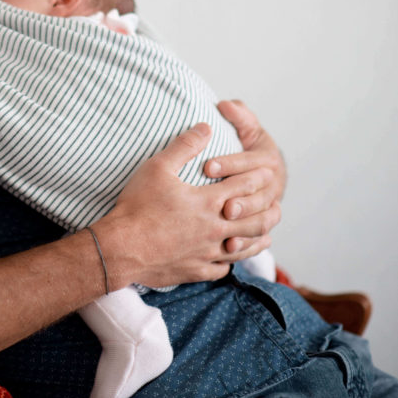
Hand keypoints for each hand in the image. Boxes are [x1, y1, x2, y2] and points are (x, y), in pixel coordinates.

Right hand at [100, 123, 278, 289]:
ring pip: (243, 248)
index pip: (243, 187)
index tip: (268, 172)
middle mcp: (213, 228)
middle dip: (268, 210)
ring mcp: (206, 253)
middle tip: (277, 203)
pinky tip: (231, 256)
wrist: (121, 248)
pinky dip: (231, 261)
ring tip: (266, 233)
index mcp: (207, 202)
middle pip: (253, 221)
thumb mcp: (158, 167)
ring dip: (258, 238)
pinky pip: (222, 268)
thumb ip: (185, 146)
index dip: (257, 177)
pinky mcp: (195, 270)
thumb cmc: (137, 205)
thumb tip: (206, 127)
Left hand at [206, 99, 285, 256]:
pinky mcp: (262, 225)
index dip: (230, 164)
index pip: (250, 161)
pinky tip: (228, 248)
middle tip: (220, 204)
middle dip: (239, 198)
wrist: (261, 171)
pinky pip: (260, 237)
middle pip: (259, 193)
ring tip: (225, 225)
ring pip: (264, 217)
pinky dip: (247, 243)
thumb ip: (238, 115)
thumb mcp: (246, 127)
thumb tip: (225, 104)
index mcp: (268, 158)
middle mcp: (273, 184)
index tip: (207, 167)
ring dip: (246, 223)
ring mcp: (270, 206)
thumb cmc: (246, 145)